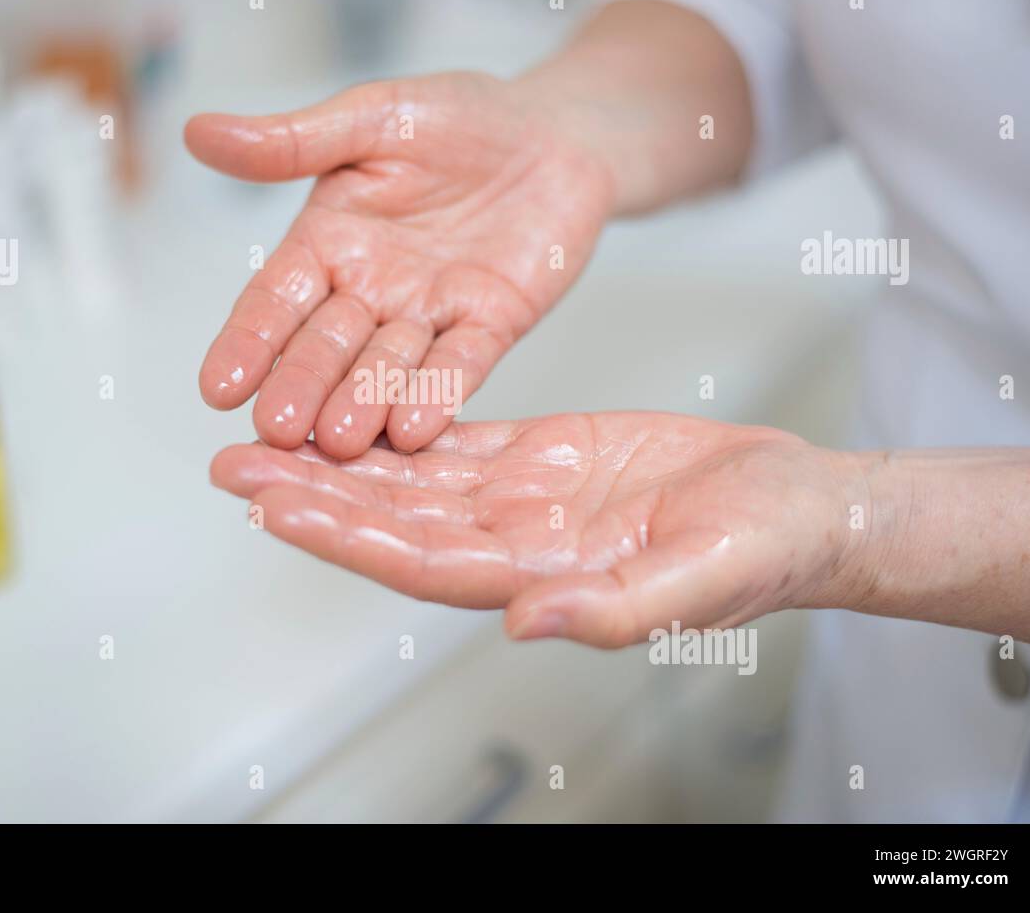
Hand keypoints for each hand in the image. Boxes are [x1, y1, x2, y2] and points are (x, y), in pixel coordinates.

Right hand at [186, 72, 614, 457]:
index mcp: (328, 244)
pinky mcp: (490, 326)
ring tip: (340, 441)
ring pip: (388, 367)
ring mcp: (429, 315)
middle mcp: (370, 291)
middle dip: (301, 387)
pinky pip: (461, 365)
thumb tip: (194, 131)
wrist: (557, 132)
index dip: (248, 342)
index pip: (276, 300)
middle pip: (327, 347)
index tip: (217, 387)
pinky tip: (415, 431)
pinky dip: (439, 395)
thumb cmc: (461, 117)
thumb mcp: (373, 117)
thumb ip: (295, 141)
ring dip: (364, 404)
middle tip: (275, 432)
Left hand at [210, 412, 869, 648]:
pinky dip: (399, 422)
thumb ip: (615, 609)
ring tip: (267, 434)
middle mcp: (513, 542)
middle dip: (312, 494)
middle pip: (392, 519)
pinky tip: (353, 405)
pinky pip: (452, 438)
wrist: (795, 505)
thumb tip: (527, 623)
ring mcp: (521, 499)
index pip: (421, 561)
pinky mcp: (539, 456)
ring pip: (408, 477)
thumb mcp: (702, 581)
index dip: (347, 536)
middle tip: (234, 465)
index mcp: (541, 577)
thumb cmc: (763, 551)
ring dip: (338, 457)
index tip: (278, 509)